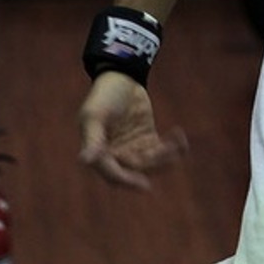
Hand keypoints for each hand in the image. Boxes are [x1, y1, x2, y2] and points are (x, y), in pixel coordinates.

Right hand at [78, 71, 187, 189]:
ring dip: (166, 156)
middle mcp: (116, 156)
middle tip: (167, 150)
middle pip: (137, 172)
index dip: (127, 181)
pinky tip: (179, 136)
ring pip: (153, 164)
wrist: (121, 77)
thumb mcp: (95, 115)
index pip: (112, 174)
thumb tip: (84, 161)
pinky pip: (164, 152)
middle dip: (154, 164)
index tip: (145, 185)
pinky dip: (175, 148)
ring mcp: (134, 149)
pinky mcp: (149, 141)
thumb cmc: (103, 96)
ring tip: (175, 141)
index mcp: (99, 153)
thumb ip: (93, 139)